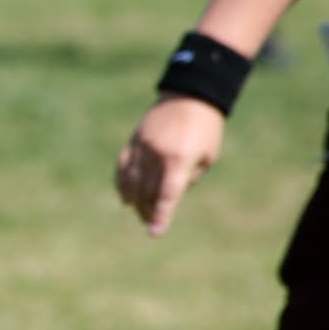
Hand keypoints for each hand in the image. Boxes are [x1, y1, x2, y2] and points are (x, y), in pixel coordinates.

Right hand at [114, 94, 225, 235]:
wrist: (190, 97)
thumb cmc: (205, 130)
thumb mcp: (206, 158)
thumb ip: (186, 178)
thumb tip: (167, 195)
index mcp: (179, 158)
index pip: (166, 194)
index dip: (160, 214)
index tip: (154, 232)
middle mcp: (157, 153)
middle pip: (146, 190)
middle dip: (147, 210)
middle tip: (149, 223)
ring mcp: (142, 146)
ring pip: (131, 180)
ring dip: (134, 200)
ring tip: (138, 212)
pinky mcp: (134, 140)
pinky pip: (123, 166)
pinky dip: (122, 183)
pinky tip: (125, 196)